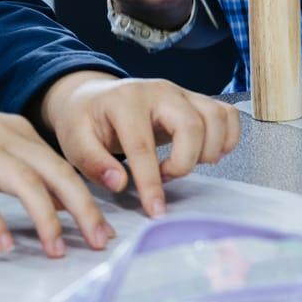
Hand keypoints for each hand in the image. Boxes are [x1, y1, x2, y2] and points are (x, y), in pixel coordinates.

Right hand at [0, 82, 111, 257]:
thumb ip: (17, 167)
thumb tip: (54, 203)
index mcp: (15, 130)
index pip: (64, 166)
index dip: (89, 199)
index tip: (106, 230)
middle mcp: (1, 135)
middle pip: (56, 172)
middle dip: (83, 210)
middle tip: (99, 243)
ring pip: (25, 182)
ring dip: (45, 219)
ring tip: (55, 251)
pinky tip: (4, 246)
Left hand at [36, 70, 239, 218]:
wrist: (95, 97)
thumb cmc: (86, 120)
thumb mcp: (74, 140)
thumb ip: (93, 163)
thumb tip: (119, 183)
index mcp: (125, 101)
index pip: (143, 144)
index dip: (151, 182)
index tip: (155, 210)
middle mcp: (159, 91)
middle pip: (191, 125)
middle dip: (184, 163)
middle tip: (165, 177)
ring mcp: (182, 92)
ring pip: (215, 118)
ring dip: (208, 151)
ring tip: (182, 165)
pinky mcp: (196, 100)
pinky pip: (227, 114)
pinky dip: (227, 138)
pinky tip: (206, 155)